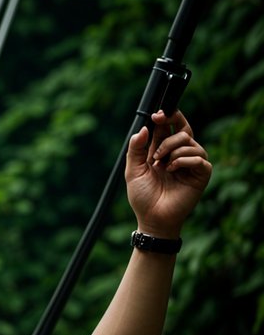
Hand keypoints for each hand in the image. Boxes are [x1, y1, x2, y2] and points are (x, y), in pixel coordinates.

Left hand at [126, 108, 211, 238]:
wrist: (152, 219)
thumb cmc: (143, 198)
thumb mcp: (133, 171)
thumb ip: (136, 149)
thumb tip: (143, 128)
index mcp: (164, 150)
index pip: (170, 126)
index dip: (166, 117)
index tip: (156, 116)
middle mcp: (180, 154)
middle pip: (183, 128)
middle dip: (170, 127)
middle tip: (157, 139)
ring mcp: (192, 163)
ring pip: (188, 140)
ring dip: (171, 149)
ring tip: (160, 165)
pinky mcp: (201, 174)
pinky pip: (198, 157)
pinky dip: (182, 160)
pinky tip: (171, 170)